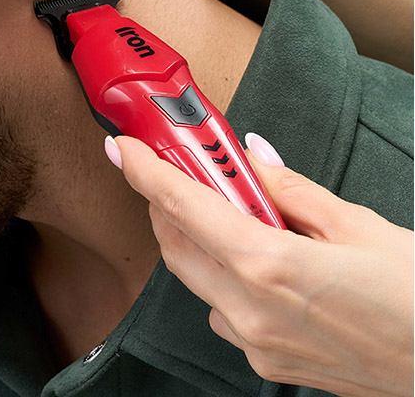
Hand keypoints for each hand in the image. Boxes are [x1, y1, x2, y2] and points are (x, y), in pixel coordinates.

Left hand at [105, 134, 413, 396]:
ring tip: (223, 210)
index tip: (124, 149)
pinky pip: (221, 309)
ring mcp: (254, 342)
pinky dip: (222, 274)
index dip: (146, 172)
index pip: (185, 207)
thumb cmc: (411, 294)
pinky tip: (252, 259)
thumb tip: (251, 159)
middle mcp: (250, 310)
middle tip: (176, 171)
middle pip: (177, 244)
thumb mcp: (354, 223)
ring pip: (195, 278)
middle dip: (165, 202)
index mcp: (269, 265)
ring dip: (195, 238)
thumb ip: (289, 189)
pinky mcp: (265, 360)